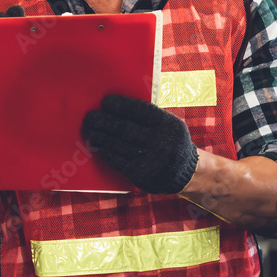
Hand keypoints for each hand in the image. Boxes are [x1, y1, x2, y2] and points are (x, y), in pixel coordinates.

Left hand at [82, 95, 198, 194]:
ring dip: (101, 136)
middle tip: (90, 116)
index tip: (105, 101)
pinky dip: (105, 151)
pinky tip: (96, 144)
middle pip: (126, 129)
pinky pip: (118, 161)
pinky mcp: (141, 175)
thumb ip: (150, 116)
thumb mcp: (170, 125)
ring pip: (119, 144)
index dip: (121, 105)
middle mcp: (161, 142)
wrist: (186, 173)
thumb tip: (118, 105)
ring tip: (89, 128)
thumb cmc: (171, 141)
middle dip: (105, 121)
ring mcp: (151, 160)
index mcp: (169, 125)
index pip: (141, 111)